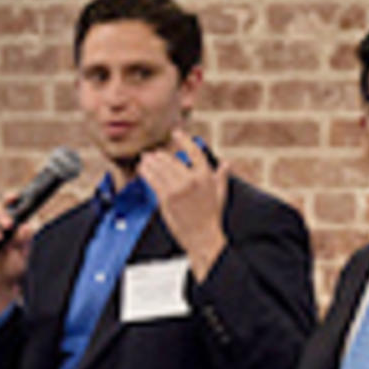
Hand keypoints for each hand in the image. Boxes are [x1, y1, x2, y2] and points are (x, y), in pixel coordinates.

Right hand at [0, 192, 36, 318]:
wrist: (0, 285)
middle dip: (0, 214)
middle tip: (8, 225)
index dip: (10, 198)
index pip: (10, 206)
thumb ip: (22, 241)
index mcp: (12, 224)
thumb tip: (26, 227)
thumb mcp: (22, 256)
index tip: (13, 197)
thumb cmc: (13, 267)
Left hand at [138, 135, 227, 279]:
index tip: (176, 132)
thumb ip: (221, 176)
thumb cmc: (211, 216)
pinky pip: (153, 180)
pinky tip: (142, 169)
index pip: (194, 151)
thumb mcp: (220, 193)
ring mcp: (178, 189)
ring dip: (150, 161)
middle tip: (152, 153)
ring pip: (160, 169)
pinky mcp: (166, 198)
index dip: (184, 139)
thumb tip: (227, 163)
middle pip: (172, 160)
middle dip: (160, 155)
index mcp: (206, 176)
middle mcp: (192, 180)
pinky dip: (146, 172)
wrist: (202, 237)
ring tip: (144, 158)